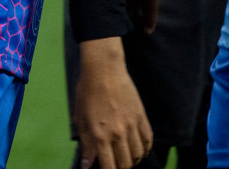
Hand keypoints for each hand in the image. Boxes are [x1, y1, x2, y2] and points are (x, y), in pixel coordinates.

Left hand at [74, 37, 152, 168]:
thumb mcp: (80, 118)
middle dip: (120, 167)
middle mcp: (118, 133)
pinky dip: (145, 149)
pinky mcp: (141, 116)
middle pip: (125, 164)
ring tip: (126, 158)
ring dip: (133, 160)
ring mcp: (132, 125)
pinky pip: (148, 140)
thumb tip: (87, 165)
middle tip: (114, 163)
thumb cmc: (87, 92)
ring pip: (138, 154)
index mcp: (100, 135)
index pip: (109, 167)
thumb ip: (86, 144)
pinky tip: (139, 149)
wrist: (103, 69)